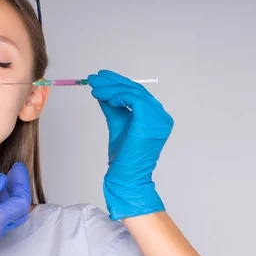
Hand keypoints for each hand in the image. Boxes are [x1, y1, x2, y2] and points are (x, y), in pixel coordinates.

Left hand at [88, 70, 173, 219]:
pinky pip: (133, 99)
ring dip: (110, 88)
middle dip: (112, 81)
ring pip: (133, 91)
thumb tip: (102, 91)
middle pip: (136, 89)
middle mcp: (161, 117)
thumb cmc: (124, 157)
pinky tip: (104, 98)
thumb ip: (113, 107)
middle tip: (93, 79)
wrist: (126, 177)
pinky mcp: (149, 122)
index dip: (118, 82)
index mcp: (157, 118)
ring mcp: (158, 119)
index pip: (138, 93)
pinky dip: (116, 95)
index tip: (101, 78)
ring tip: (94, 88)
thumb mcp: (118, 125)